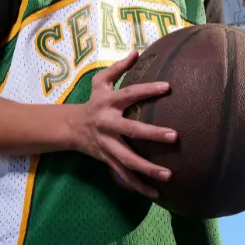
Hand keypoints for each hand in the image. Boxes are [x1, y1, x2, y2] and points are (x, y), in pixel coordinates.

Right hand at [68, 50, 176, 197]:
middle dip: (152, 134)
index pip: (130, 94)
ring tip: (169, 175)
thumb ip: (118, 67)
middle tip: (175, 136)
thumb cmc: (93, 102)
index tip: (168, 87)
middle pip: (131, 130)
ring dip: (147, 169)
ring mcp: (107, 145)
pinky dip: (138, 186)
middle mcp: (108, 125)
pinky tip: (156, 194)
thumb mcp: (100, 82)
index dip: (147, 90)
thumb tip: (138, 51)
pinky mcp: (107, 160)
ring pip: (127, 160)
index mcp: (108, 104)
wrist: (69, 128)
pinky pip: (123, 176)